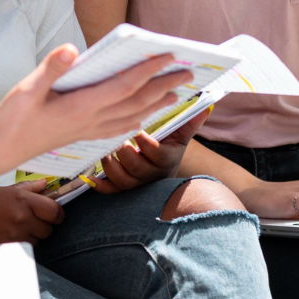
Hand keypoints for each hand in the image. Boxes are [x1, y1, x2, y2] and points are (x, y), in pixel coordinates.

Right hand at [0, 46, 180, 166]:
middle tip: (188, 73)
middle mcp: (90, 120)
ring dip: (156, 105)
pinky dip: (136, 121)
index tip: (168, 56)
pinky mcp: (82, 136)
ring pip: (131, 117)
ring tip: (176, 94)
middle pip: (136, 102)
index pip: (123, 86)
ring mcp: (87, 130)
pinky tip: (141, 120)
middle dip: (163, 87)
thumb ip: (51, 68)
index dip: (148, 71)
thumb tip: (73, 48)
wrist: (0, 152)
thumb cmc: (12, 119)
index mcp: (80, 106)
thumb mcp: (26, 89)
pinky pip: (118, 129)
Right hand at [0, 185, 62, 244]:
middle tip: (32, 220)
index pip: (54, 211)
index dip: (57, 214)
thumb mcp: (5, 190)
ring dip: (33, 236)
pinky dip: (23, 243)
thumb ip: (29, 188)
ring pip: (38, 241)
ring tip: (18, 227)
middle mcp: (21, 217)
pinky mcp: (8, 247)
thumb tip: (45, 185)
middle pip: (48, 229)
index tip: (54, 214)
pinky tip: (11, 235)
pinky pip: (26, 248)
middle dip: (43, 225)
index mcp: (23, 199)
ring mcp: (15, 234)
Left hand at [93, 105, 211, 193]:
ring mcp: (136, 184)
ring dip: (111, 167)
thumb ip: (190, 122)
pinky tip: (90, 177)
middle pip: (137, 169)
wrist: (161, 171)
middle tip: (117, 140)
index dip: (146, 143)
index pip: (157, 154)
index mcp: (166, 160)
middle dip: (125, 154)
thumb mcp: (180, 136)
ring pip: (122, 181)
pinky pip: (111, 191)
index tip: (138, 129)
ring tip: (106, 152)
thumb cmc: (168, 147)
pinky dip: (100, 185)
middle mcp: (151, 175)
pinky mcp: (122, 190)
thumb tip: (207, 106)